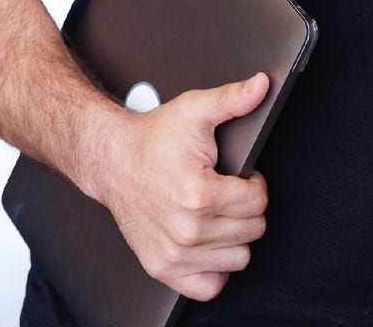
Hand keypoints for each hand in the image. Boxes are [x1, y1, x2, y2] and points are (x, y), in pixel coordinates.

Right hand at [81, 72, 271, 300]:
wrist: (111, 161)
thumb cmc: (152, 139)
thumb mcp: (193, 110)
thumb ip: (232, 99)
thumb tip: (261, 85)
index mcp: (199, 193)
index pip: (259, 201)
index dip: (253, 183)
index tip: (236, 176)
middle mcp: (187, 230)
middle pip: (253, 229)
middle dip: (245, 207)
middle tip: (223, 191)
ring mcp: (175, 254)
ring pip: (240, 258)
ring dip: (233, 236)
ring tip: (214, 213)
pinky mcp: (164, 268)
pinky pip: (211, 286)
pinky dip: (214, 267)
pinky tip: (205, 241)